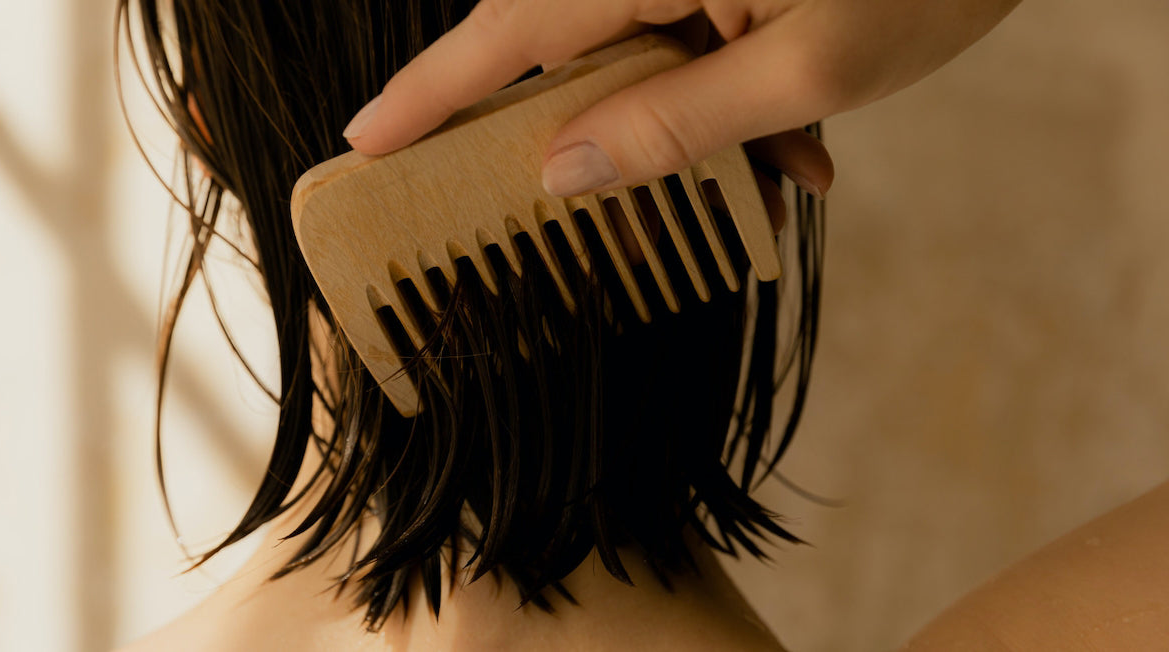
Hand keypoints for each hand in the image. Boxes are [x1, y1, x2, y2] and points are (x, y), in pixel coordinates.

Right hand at [341, 0, 1019, 200]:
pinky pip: (694, 53)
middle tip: (552, 216)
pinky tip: (798, 155)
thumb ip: (677, 124)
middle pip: (563, 53)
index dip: (429, 94)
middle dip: (579, 142)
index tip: (363, 144)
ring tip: (767, 180)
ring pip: (639, 65)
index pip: (508, 31)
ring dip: (684, 139)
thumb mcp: (808, 68)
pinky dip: (732, 112)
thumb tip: (564, 175)